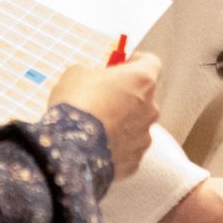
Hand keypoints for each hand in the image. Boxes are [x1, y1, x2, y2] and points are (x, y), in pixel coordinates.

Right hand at [51, 54, 159, 176]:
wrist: (71, 149)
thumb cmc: (76, 105)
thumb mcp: (77, 73)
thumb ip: (93, 73)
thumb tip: (92, 78)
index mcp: (141, 80)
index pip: (151, 62)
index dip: (135, 62)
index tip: (121, 64)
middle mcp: (150, 108)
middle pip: (144, 96)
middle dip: (125, 94)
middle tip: (101, 96)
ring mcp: (144, 136)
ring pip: (136, 124)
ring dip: (121, 122)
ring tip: (94, 125)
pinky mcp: (135, 161)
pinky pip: (127, 148)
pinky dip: (115, 145)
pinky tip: (95, 144)